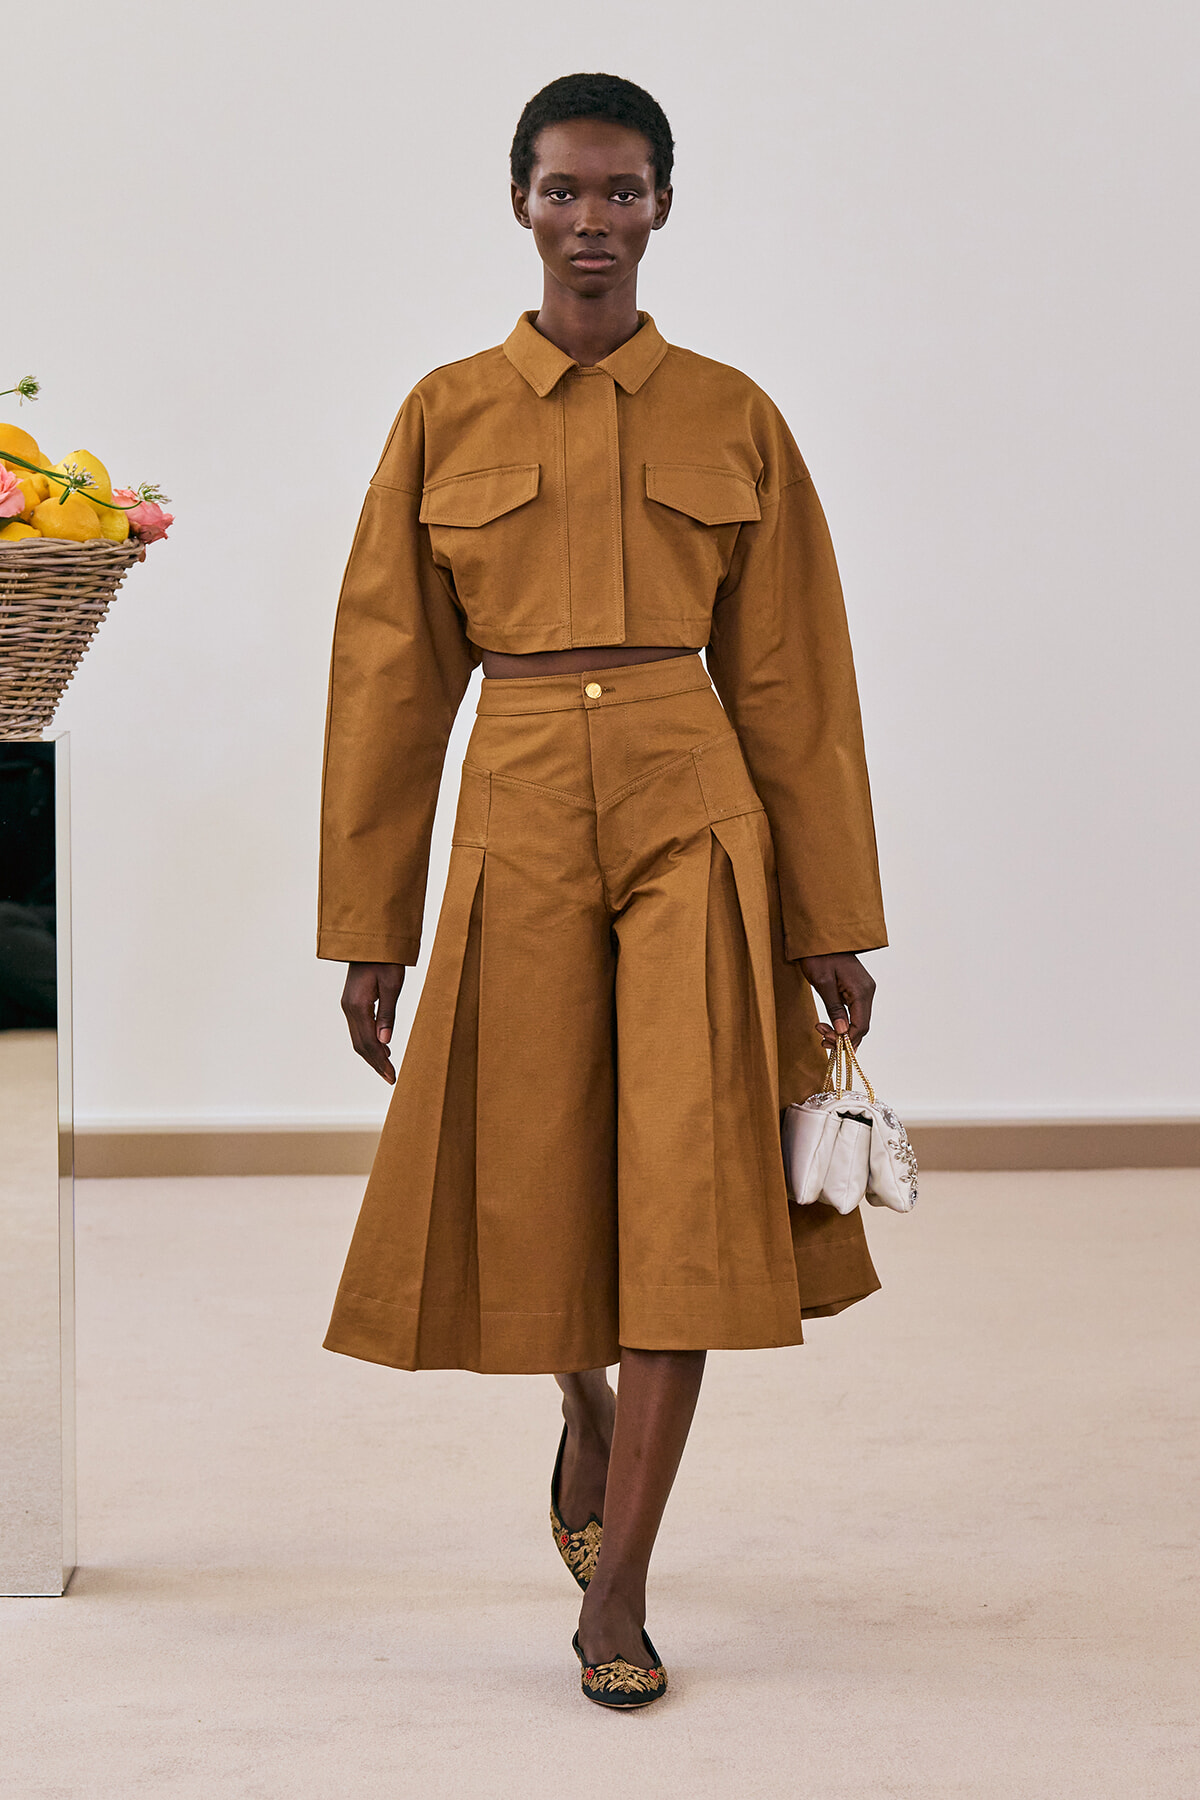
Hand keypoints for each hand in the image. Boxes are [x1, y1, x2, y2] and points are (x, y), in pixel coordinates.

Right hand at [341, 961, 404, 1082]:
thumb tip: (385, 1042)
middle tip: (391, 1078)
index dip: (381, 1062)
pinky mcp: (352, 1002)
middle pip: (361, 1045)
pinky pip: (358, 1029)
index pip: (369, 1043)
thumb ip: (388, 1014)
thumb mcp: (393, 985)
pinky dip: (369, 1042)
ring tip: (387, 1068)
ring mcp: (348, 1005)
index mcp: (358, 1006)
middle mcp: (349, 1008)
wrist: (371, 940)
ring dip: (372, 1055)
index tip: (392, 1076)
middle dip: (376, 1063)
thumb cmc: (386, 959)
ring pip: (358, 1039)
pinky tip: (382, 1048)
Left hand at [798, 952, 874, 1051]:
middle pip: (862, 1026)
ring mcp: (864, 990)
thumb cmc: (819, 956)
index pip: (861, 1026)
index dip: (847, 1040)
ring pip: (858, 1020)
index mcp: (862, 990)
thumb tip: (842, 1032)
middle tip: (822, 1040)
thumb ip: (834, 1008)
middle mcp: (867, 991)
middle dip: (843, 1037)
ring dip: (842, 1031)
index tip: (828, 1043)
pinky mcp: (857, 989)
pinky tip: (829, 1025)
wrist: (820, 936)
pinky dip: (844, 1022)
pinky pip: (854, 1012)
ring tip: (821, 1031)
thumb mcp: (823, 983)